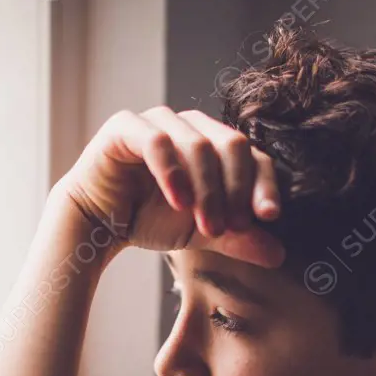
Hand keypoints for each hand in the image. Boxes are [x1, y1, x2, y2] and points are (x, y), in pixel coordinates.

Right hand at [57, 106, 285, 267]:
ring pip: (198, 143)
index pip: (253, 155)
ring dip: (207, 188)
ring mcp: (157, 121)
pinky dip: (173, 173)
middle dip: (236, 190)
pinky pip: (156, 141)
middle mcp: (189, 125)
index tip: (268, 217)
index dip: (264, 185)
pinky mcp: (125, 126)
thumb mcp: (202, 232)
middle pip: (232, 144)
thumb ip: (238, 239)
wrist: (97, 223)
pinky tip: (179, 203)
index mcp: (214, 143)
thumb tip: (278, 254)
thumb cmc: (149, 219)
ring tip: (206, 225)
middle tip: (232, 228)